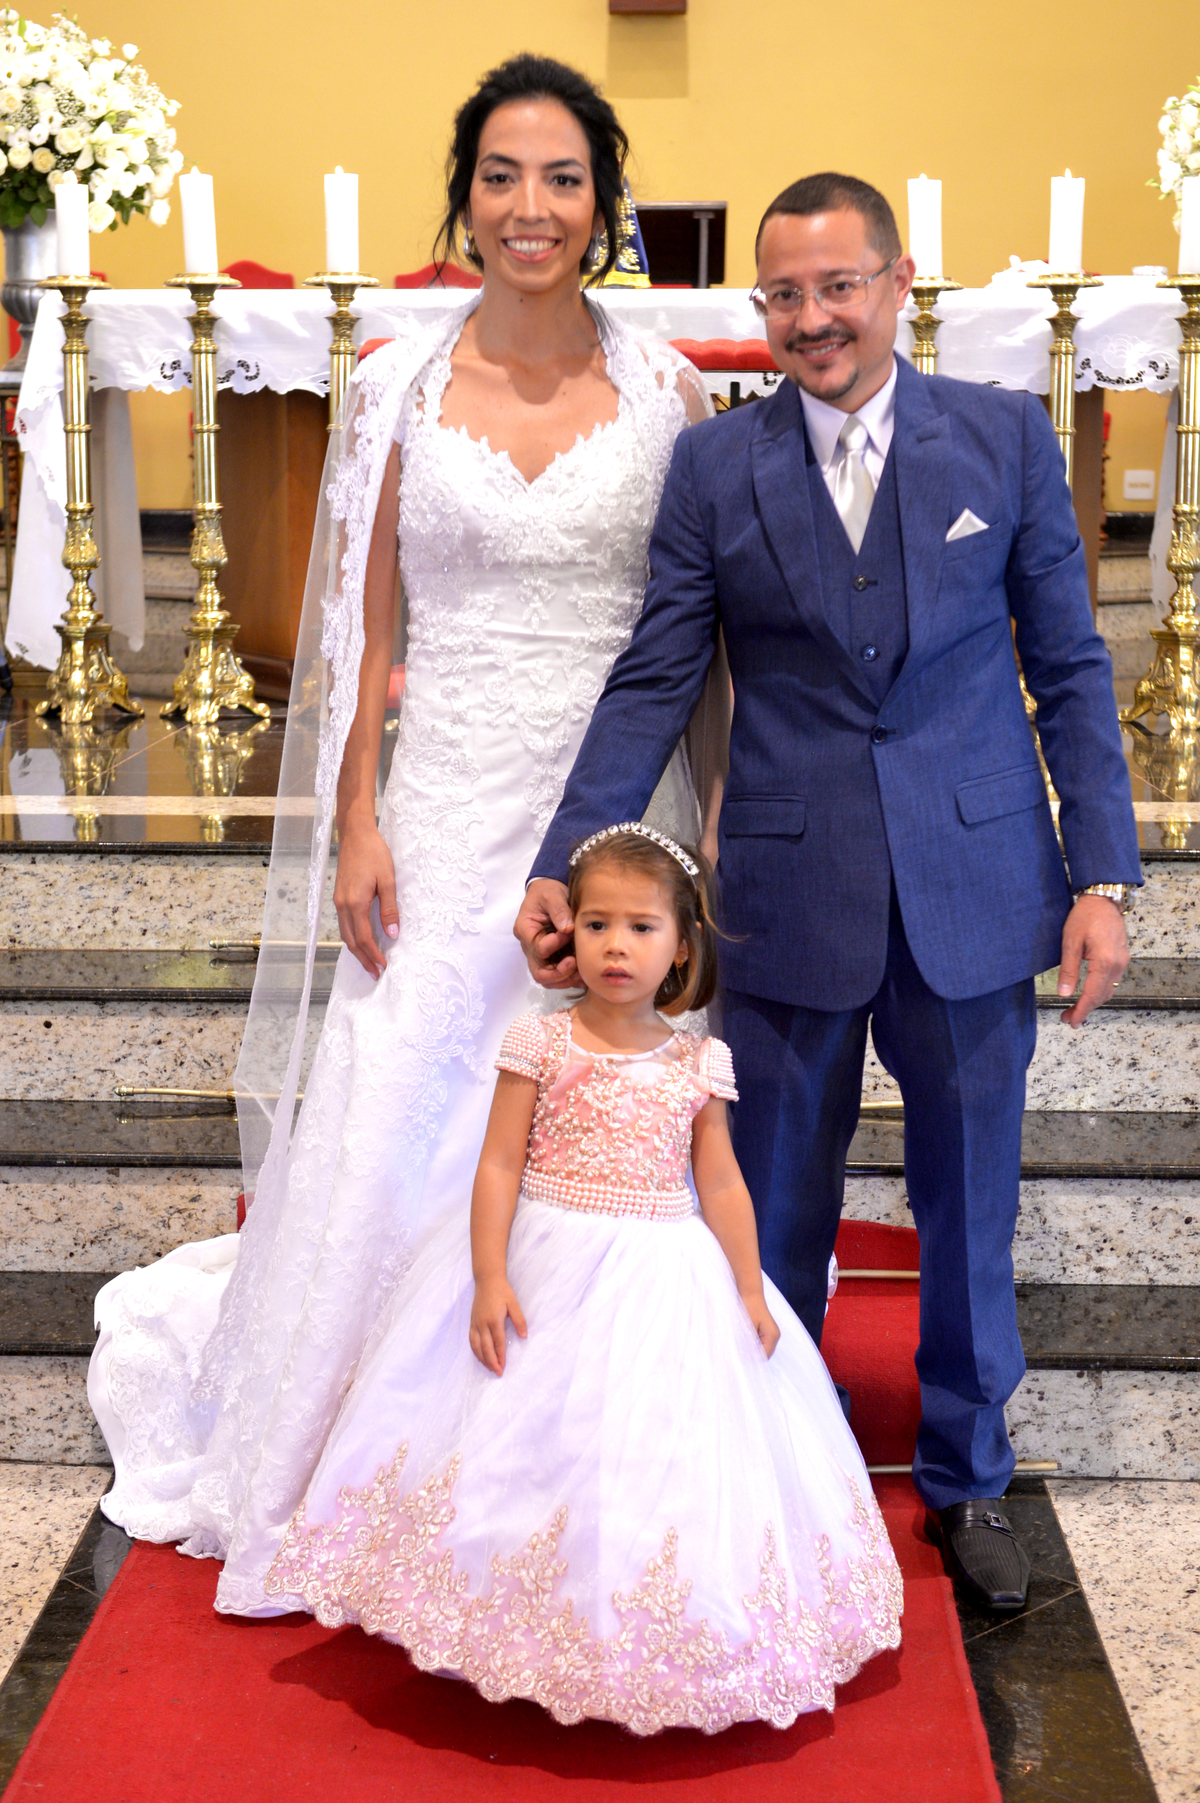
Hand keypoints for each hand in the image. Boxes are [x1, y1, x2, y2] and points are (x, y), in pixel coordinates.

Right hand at [333, 818, 397, 979]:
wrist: (355, 834)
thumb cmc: (373, 853)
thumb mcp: (387, 880)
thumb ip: (389, 908)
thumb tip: (393, 933)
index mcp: (355, 902)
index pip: (363, 938)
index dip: (373, 955)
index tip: (383, 967)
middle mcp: (343, 905)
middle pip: (351, 941)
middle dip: (363, 959)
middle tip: (375, 973)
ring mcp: (338, 901)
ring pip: (345, 934)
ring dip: (356, 950)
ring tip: (369, 962)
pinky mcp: (339, 896)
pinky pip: (343, 924)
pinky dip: (352, 937)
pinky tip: (360, 941)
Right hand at [469, 1275, 527, 1374]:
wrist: (487, 1280)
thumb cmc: (502, 1291)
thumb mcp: (514, 1303)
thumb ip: (519, 1320)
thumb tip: (524, 1336)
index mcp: (494, 1320)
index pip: (498, 1342)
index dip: (501, 1356)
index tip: (504, 1367)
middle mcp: (482, 1324)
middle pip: (486, 1348)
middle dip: (491, 1362)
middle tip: (498, 1372)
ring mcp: (475, 1323)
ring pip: (476, 1346)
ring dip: (482, 1359)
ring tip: (489, 1368)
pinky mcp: (472, 1322)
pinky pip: (471, 1340)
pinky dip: (475, 1351)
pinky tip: (479, 1356)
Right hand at [514, 878, 576, 988]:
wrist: (552, 890)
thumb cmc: (549, 890)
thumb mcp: (552, 894)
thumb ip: (559, 910)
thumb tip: (567, 929)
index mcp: (526, 930)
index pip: (537, 948)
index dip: (554, 944)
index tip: (568, 932)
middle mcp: (530, 947)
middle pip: (539, 972)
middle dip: (558, 973)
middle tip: (574, 963)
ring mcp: (541, 955)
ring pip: (549, 979)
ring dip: (566, 979)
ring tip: (582, 971)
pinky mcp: (553, 958)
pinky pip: (559, 977)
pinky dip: (571, 978)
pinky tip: (584, 973)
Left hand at [741, 1290, 779, 1357]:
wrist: (750, 1292)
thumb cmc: (749, 1307)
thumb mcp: (747, 1327)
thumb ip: (748, 1342)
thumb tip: (746, 1356)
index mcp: (772, 1336)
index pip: (764, 1356)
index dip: (752, 1359)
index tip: (740, 1359)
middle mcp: (774, 1336)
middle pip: (764, 1354)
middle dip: (752, 1355)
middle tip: (739, 1354)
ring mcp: (770, 1333)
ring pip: (761, 1348)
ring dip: (751, 1349)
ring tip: (740, 1347)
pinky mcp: (765, 1330)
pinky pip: (759, 1342)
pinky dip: (752, 1343)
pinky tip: (743, 1341)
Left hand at [1057, 895, 1129, 1026]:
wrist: (1104, 899)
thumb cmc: (1085, 917)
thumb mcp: (1070, 943)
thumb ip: (1068, 970)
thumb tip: (1064, 994)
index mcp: (1105, 962)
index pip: (1092, 995)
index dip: (1081, 1011)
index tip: (1071, 1022)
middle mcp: (1118, 965)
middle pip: (1102, 996)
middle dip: (1085, 1010)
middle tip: (1068, 1018)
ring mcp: (1122, 961)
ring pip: (1109, 990)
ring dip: (1093, 1002)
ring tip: (1075, 1009)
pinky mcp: (1122, 957)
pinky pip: (1113, 981)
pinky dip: (1100, 991)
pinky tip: (1088, 993)